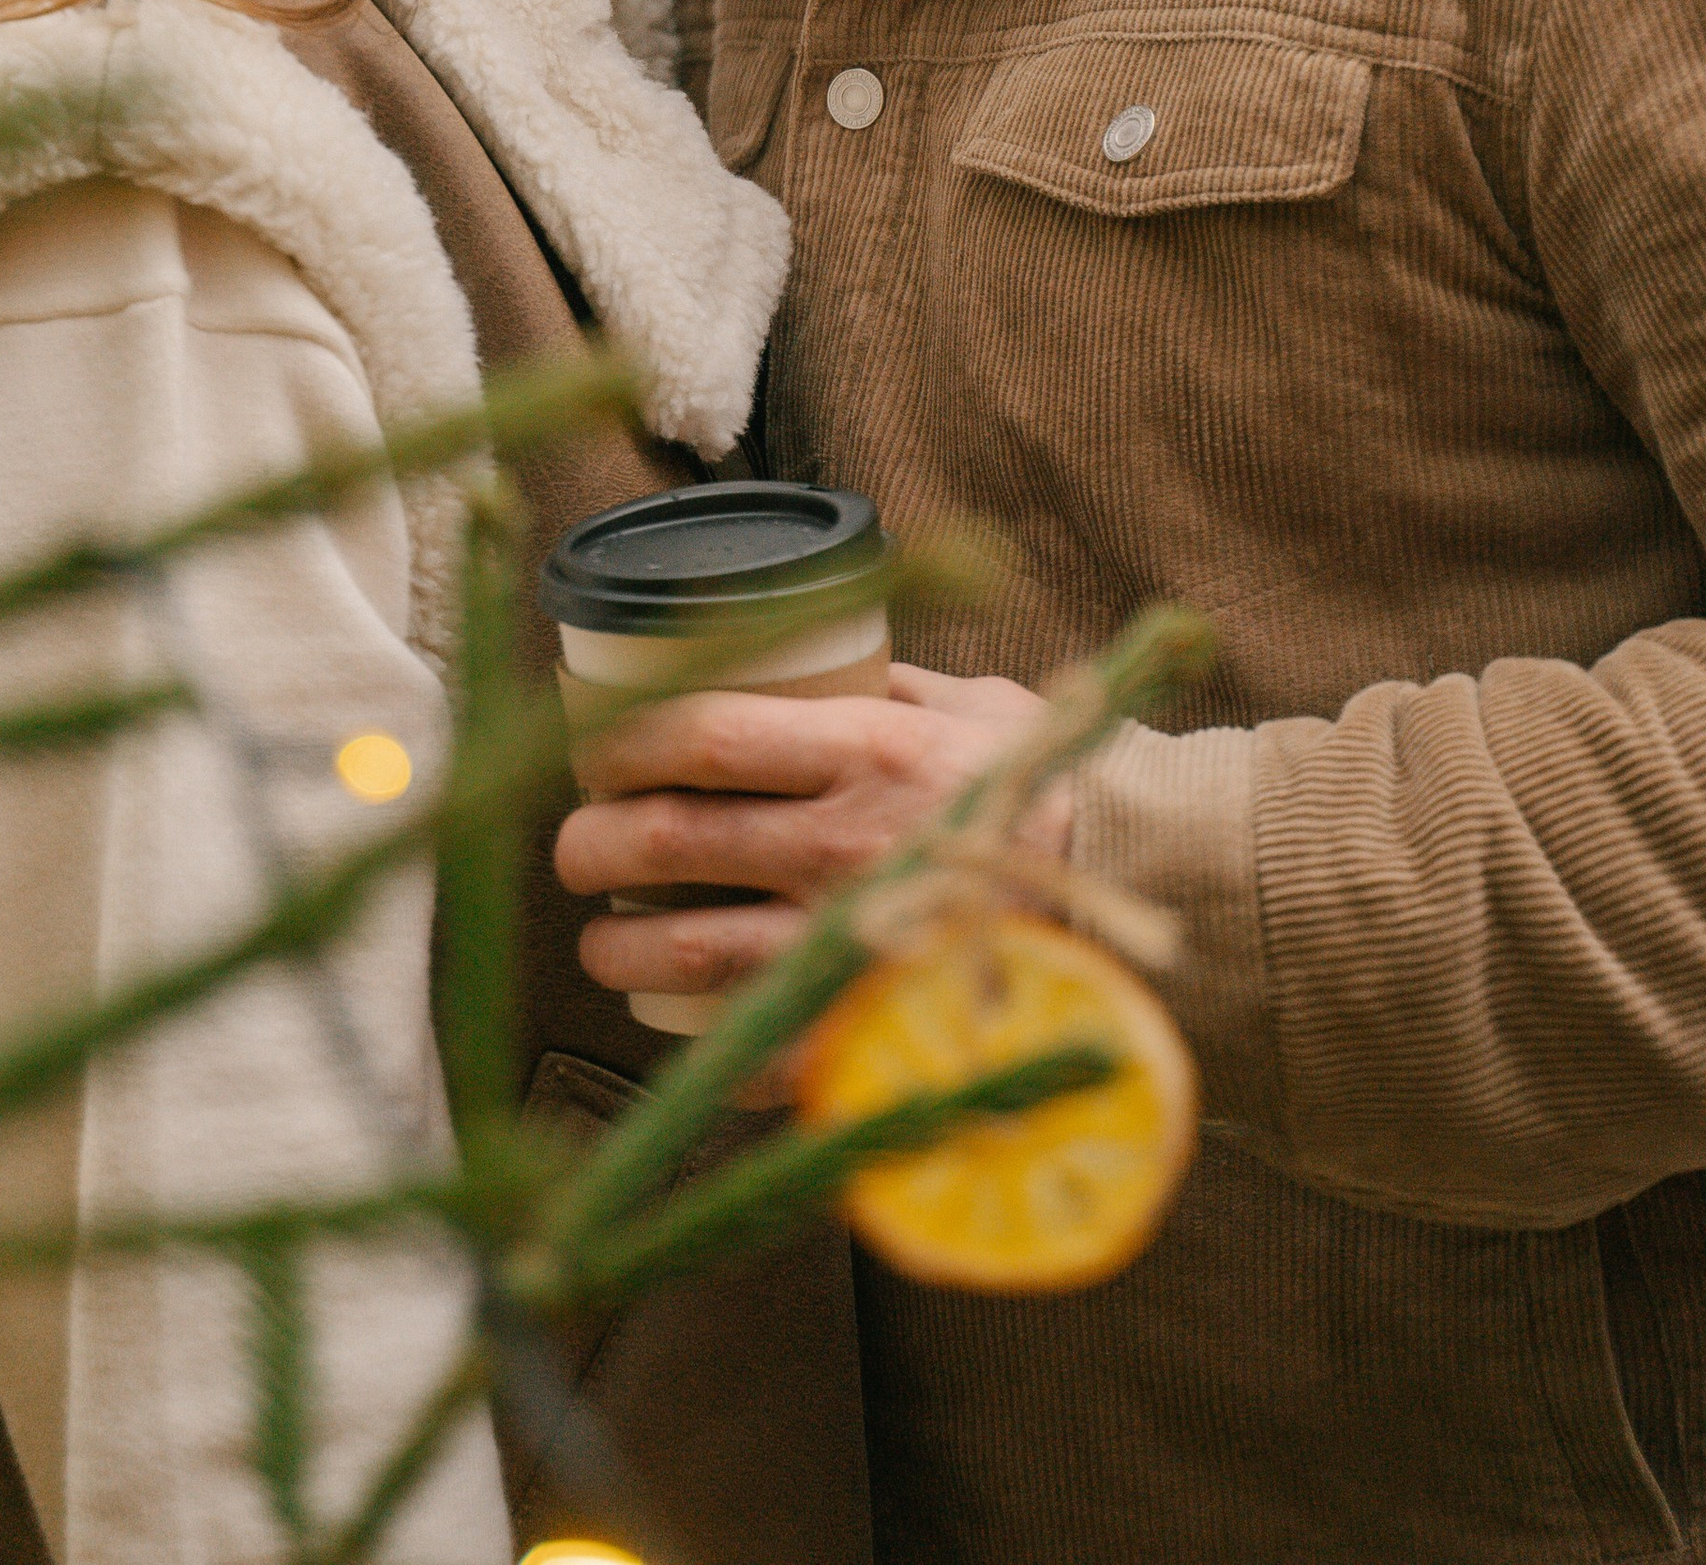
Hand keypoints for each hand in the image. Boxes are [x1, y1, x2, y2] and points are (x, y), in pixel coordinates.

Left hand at [554, 659, 1066, 1019]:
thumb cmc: (1040, 785)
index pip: (699, 737)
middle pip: (665, 841)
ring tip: (603, 940)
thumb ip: (878, 681)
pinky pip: (743, 1045)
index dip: (618, 743)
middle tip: (578, 846)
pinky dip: (688, 1037)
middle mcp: (845, 848)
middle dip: (592, 844)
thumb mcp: (967, 701)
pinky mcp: (857, 1033)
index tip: (593, 749)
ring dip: (614, 948)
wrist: (1128, 898)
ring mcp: (847, 948)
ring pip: (680, 953)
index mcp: (867, 752)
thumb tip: (794, 660)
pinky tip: (669, 1018)